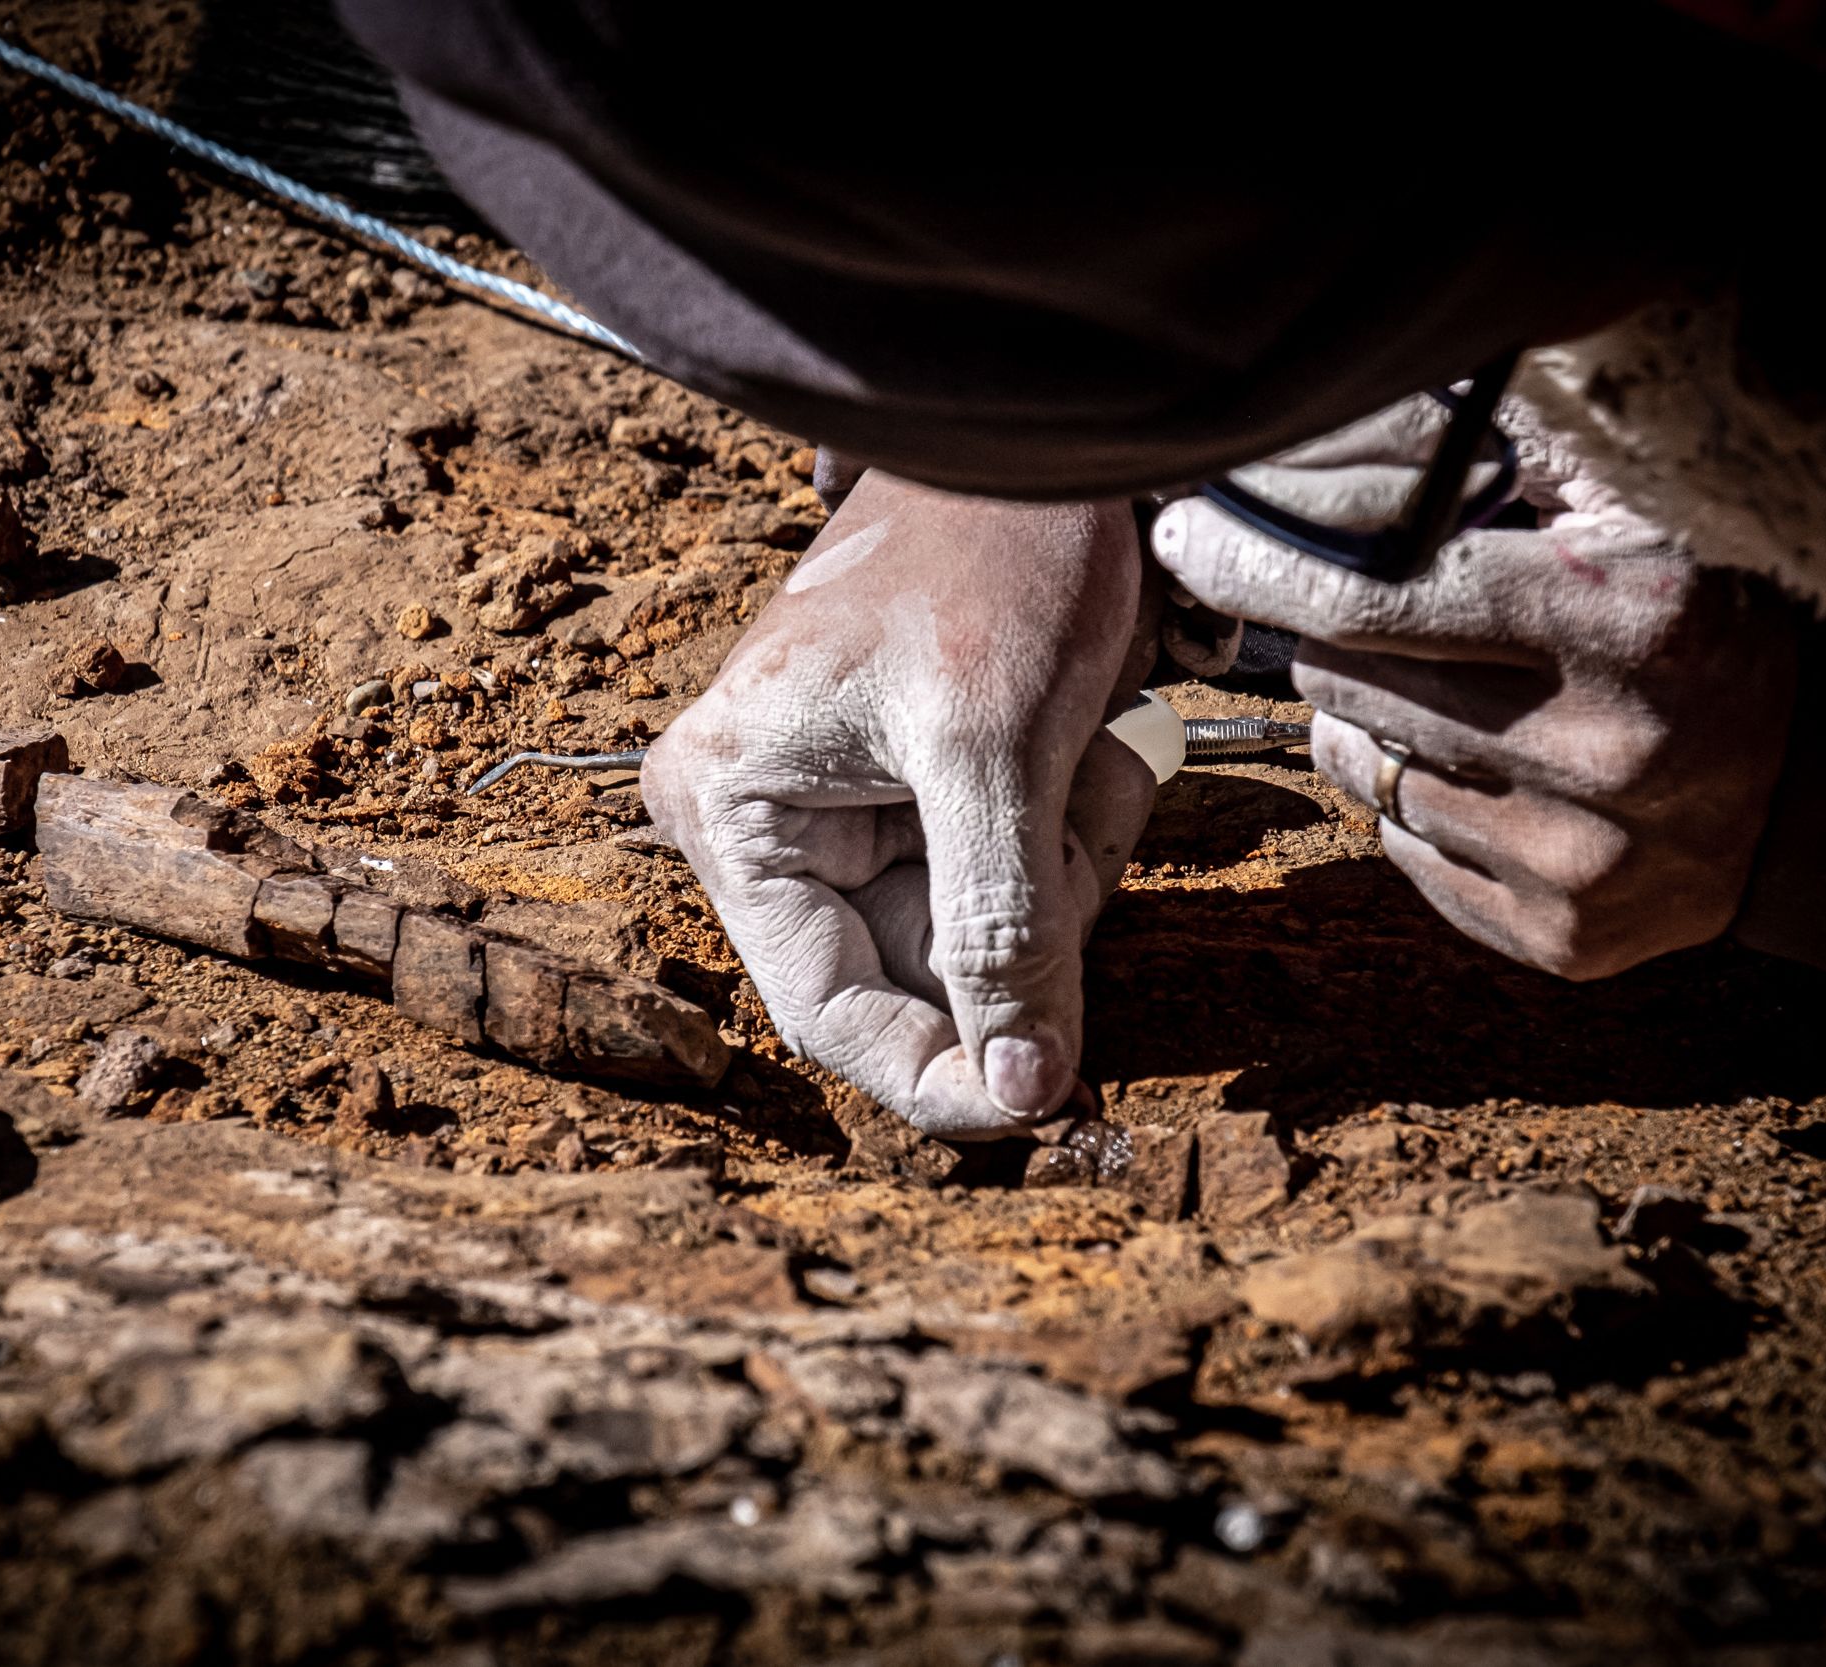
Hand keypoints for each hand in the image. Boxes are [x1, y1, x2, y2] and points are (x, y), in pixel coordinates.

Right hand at [643, 471, 1152, 1135]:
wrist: (1048, 432)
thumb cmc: (989, 551)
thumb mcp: (992, 748)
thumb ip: (998, 928)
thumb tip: (1019, 1094)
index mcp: (734, 810)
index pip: (828, 1010)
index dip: (938, 1073)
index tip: (1048, 1108)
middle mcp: (772, 825)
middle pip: (920, 976)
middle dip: (1027, 924)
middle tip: (1079, 816)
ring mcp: (852, 812)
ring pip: (986, 936)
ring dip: (1063, 870)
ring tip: (1087, 753)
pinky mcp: (927, 794)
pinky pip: (1018, 881)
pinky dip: (1075, 836)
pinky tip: (1092, 749)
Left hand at [1149, 396, 1796, 978]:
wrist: (1809, 806)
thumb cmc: (1700, 634)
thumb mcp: (1641, 525)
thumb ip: (1508, 476)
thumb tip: (1337, 443)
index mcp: (1629, 623)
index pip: (1383, 594)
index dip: (1267, 564)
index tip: (1191, 539)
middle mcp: (1606, 752)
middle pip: (1354, 684)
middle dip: (1338, 642)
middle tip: (1375, 621)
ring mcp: (1580, 861)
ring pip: (1367, 771)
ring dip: (1370, 725)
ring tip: (1445, 697)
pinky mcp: (1559, 941)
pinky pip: (1405, 852)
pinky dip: (1414, 806)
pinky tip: (1482, 776)